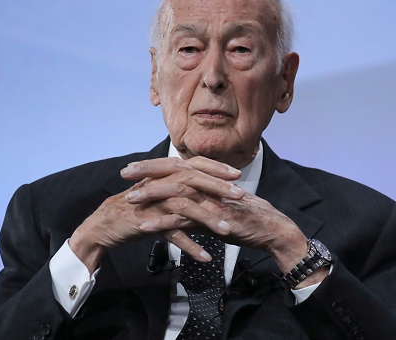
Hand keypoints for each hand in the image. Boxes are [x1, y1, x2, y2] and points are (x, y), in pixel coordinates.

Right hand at [69, 157, 242, 272]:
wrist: (106, 224)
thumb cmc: (137, 208)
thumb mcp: (161, 193)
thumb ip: (181, 187)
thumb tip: (207, 187)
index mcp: (166, 174)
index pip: (195, 164)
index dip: (216, 168)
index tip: (237, 174)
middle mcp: (161, 183)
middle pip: (193, 180)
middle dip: (219, 188)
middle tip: (241, 196)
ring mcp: (153, 202)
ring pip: (185, 206)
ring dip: (208, 218)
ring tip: (227, 230)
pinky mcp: (147, 221)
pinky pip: (172, 233)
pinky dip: (189, 246)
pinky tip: (205, 257)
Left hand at [123, 157, 310, 274]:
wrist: (271, 230)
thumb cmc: (247, 219)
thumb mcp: (219, 207)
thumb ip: (199, 204)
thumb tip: (179, 208)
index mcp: (208, 179)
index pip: (177, 165)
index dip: (154, 165)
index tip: (133, 166)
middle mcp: (208, 184)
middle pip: (173, 171)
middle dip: (147, 171)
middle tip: (124, 173)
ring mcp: (211, 199)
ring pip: (176, 192)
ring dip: (151, 196)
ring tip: (129, 200)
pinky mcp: (214, 217)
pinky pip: (184, 219)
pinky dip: (163, 222)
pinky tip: (146, 226)